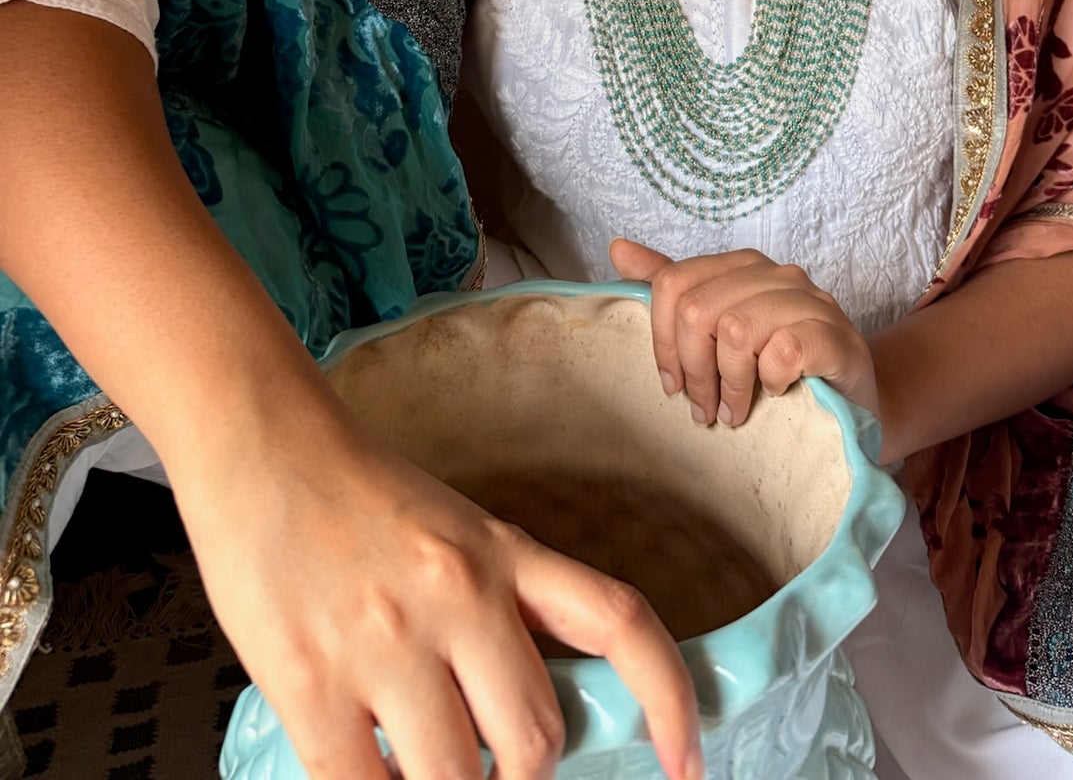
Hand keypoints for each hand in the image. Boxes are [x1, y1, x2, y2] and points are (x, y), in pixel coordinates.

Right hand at [175, 415, 702, 779]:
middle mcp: (460, 593)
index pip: (619, 622)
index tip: (689, 763)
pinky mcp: (309, 680)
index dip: (669, 699)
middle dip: (521, 776)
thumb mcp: (458, 533)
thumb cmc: (359, 497)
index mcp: (504, 552)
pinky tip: (370, 776)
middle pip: (535, 735)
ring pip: (456, 778)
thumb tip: (534, 719)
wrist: (263, 445)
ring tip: (415, 762)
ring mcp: (386, 639)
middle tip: (489, 768)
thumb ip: (504, 610)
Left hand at [610, 239, 878, 429]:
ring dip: (730, 384)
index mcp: (742, 267)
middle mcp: (777, 275)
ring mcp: (812, 303)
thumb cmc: (782, 367)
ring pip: (737, 329)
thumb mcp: (722, 330)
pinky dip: (770, 380)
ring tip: (734, 414)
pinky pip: (784, 350)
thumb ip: (674, 289)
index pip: (673, 282)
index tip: (671, 384)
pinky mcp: (838, 337)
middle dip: (694, 370)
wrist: (854, 402)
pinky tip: (776, 394)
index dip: (661, 340)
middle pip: (698, 310)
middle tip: (702, 411)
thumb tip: (617, 249)